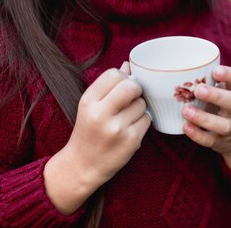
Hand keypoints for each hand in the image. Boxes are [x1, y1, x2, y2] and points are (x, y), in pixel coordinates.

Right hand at [44, 62, 149, 213]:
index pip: (114, 74)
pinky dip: (142, 122)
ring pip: (141, 104)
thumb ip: (108, 85)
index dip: (123, 78)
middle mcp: (101, 114)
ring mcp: (117, 128)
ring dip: (139, 107)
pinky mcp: (131, 140)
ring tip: (127, 117)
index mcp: (88, 101)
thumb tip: (128, 64)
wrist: (83, 165)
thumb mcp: (91, 105)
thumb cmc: (88, 130)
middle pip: (131, 86)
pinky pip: (147, 119)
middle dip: (135, 89)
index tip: (122, 86)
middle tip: (131, 98)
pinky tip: (130, 128)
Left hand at [182, 65, 230, 174]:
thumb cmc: (221, 105)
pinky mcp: (222, 142)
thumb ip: (204, 79)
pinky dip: (198, 134)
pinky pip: (211, 140)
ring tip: (186, 111)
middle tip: (198, 89)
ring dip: (204, 118)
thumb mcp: (221, 90)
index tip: (215, 70)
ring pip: (223, 125)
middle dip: (217, 96)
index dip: (230, 75)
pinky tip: (185, 127)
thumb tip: (170, 66)